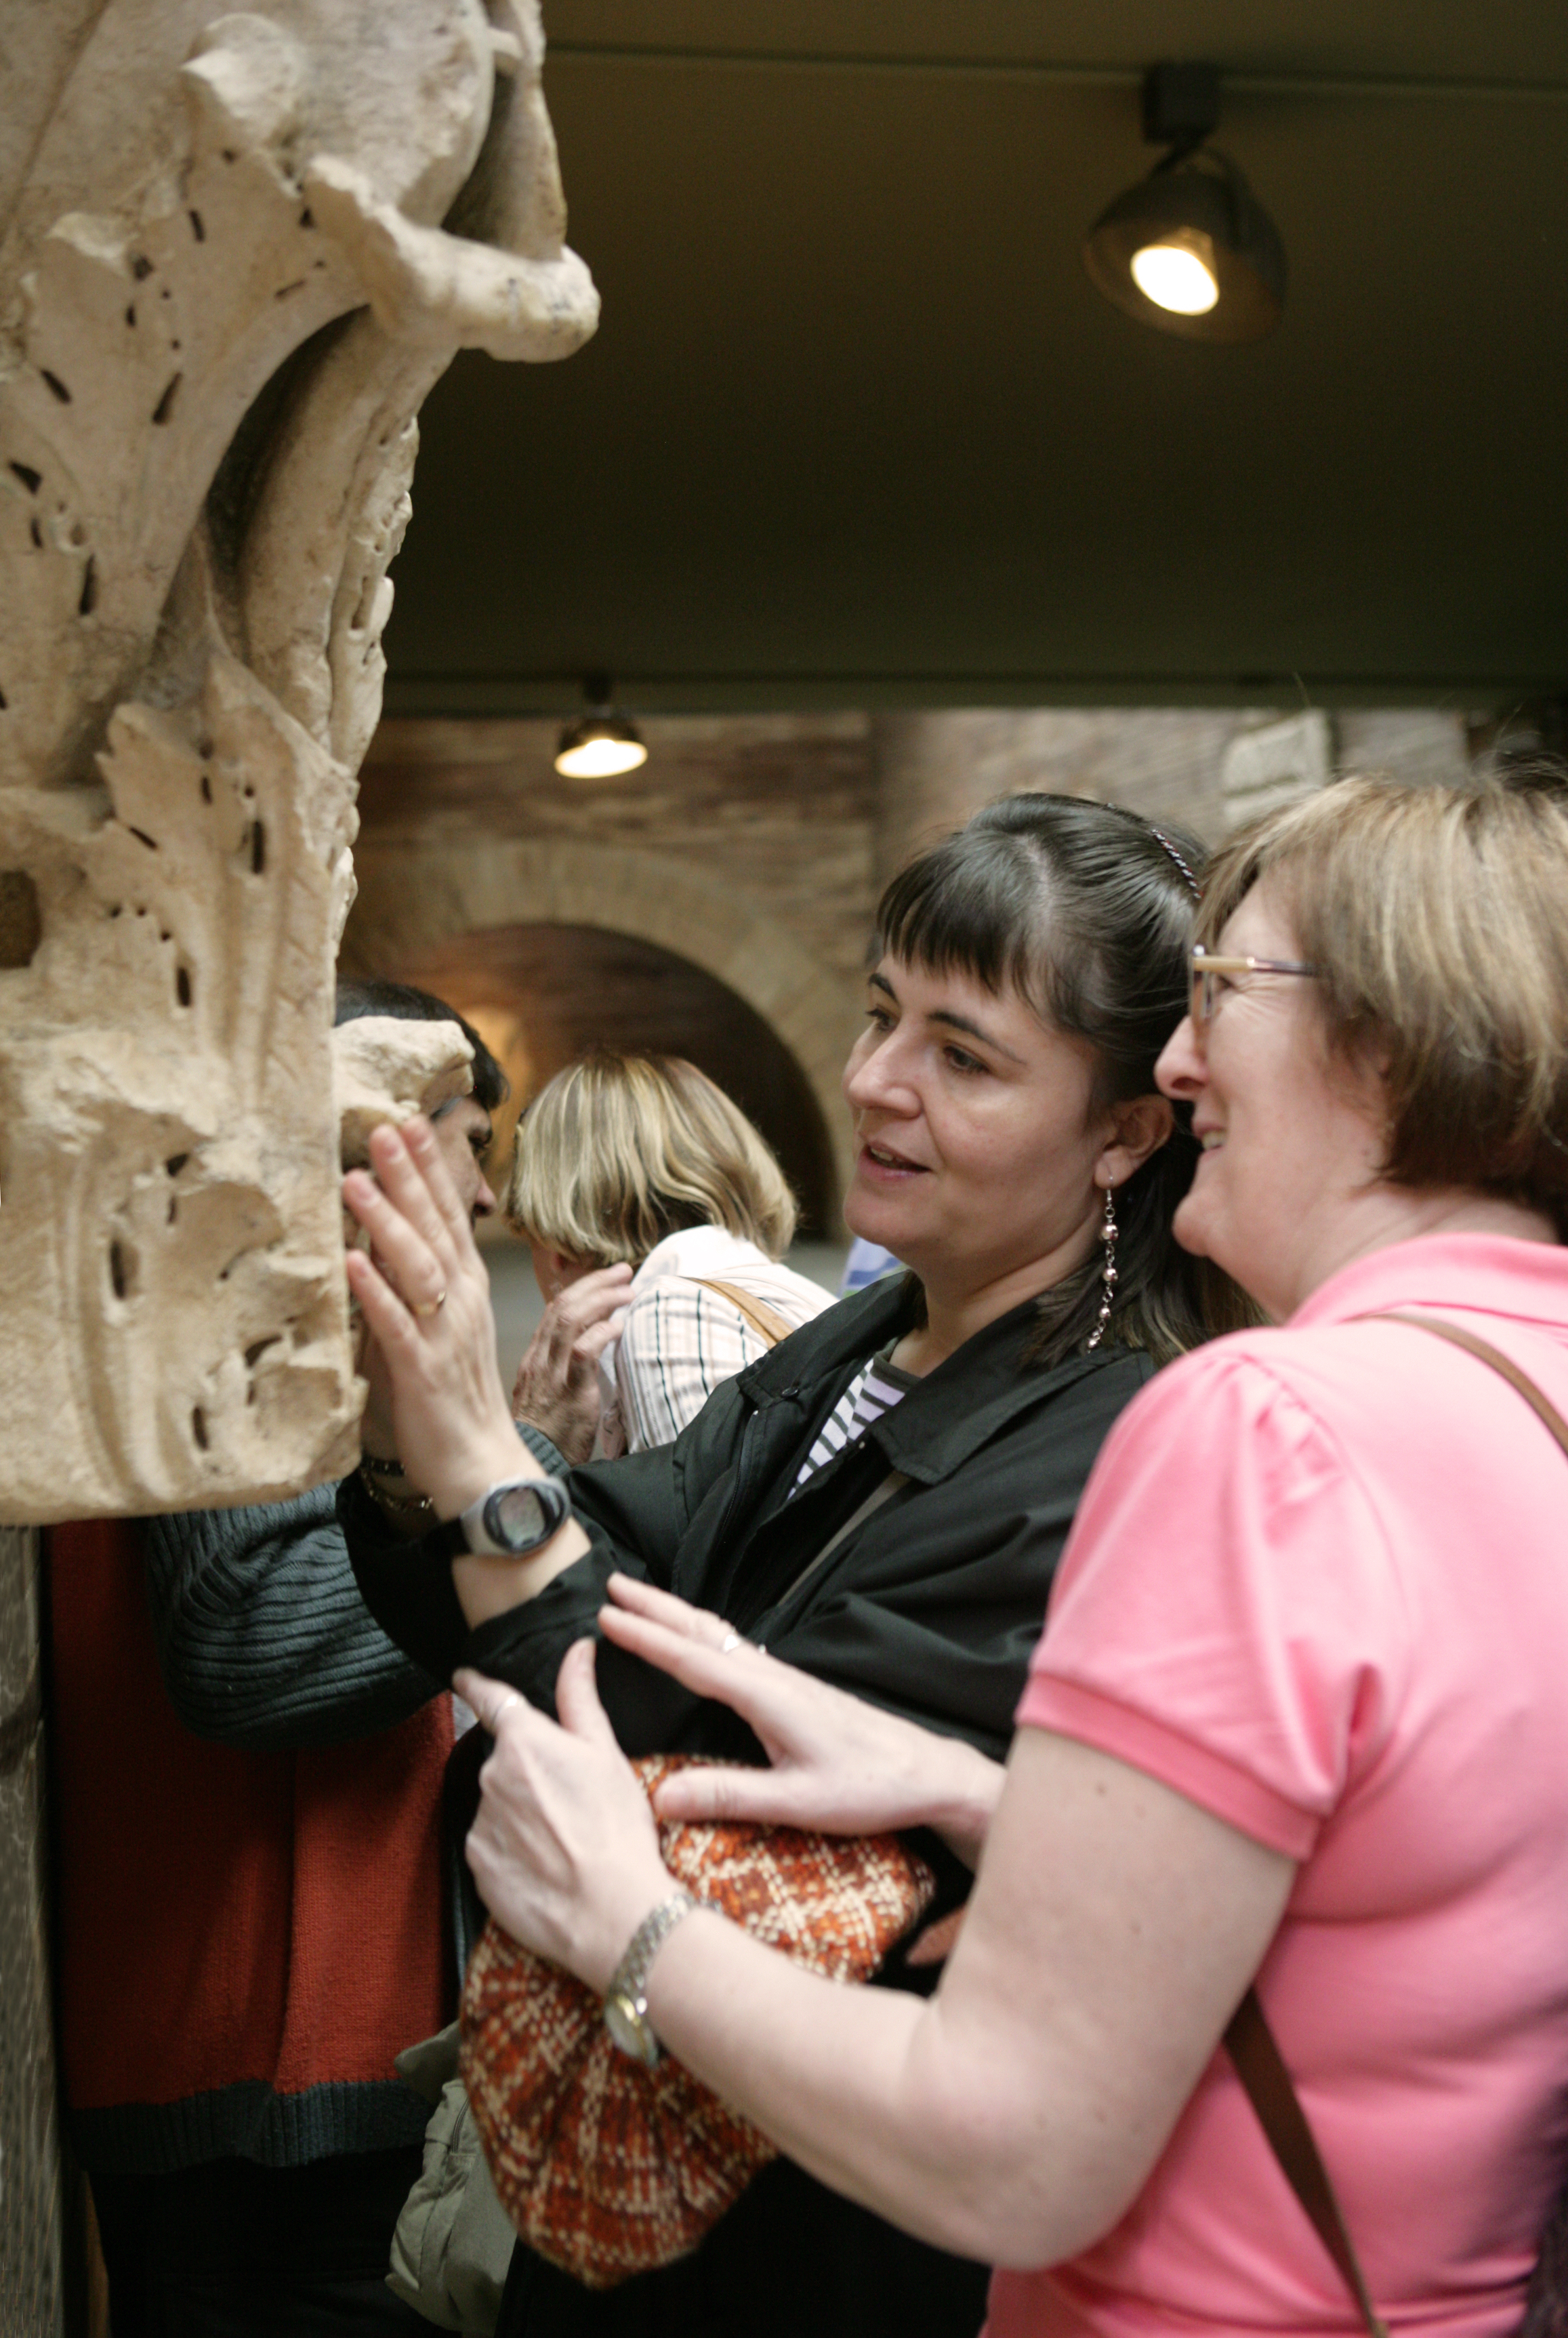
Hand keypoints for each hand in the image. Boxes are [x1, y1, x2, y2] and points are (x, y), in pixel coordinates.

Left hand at [342, 1119, 523, 1515]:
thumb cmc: (450, 1398)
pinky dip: (375, 1291)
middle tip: (384, 1127)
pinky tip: (351, 1260)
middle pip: (435, 1227)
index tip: (408, 1123)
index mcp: (464, 1288)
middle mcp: (459, 1301)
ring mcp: (443, 1335)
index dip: (428, 1170)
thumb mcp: (435, 1328)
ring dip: (386, 1221)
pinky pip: (396, 1325)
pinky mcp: (422, 1371)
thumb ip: (410, 1286)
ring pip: (416, 1266)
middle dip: (409, 1176)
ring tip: (355, 1180)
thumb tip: (372, 1243)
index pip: (448, 1217)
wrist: (480, 1467)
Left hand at [456, 1645, 673, 1993]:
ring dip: (522, 1813)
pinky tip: (547, 1866)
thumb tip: (577, 1651)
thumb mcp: (606, 1752)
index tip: (463, 1677)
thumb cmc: (617, 1828)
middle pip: (504, 1761)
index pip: (489, 1699)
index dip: (475, 1684)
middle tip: (570, 1798)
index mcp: (524, 1740)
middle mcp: (491, 1776)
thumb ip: (580, 1697)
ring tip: (566, 1840)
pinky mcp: (477, 1866)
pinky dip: (514, 1851)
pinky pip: (492, 1846)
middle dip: (529, 1772)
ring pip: (499, 1805)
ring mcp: (481, 1823)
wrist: (610, 1912)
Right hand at [511, 1264, 633, 1464]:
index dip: (582, 1288)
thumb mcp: (547, 1392)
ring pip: (572, 1320)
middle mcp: (540, 1359)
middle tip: (623, 1272)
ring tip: (628, 1292)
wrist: (533, 1463)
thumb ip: (564, 1365)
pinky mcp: (570, 1392)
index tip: (606, 1278)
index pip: (555, 1309)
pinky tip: (620, 1326)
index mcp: (535, 1357)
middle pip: (564, 1305)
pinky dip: (603, 1332)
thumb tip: (594, 1340)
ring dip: (603, 1300)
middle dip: (596, 1283)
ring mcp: (553, 1374)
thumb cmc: (546, 1433)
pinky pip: (585, 1352)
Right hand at [598, 1576, 1003, 1861]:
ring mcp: (785, 1679)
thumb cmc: (869, 1788)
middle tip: (611, 1583)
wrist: (925, 1774)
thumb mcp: (797, 1803)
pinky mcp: (795, 1688)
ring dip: (677, 1614)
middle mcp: (773, 1677)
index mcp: (767, 1696)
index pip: (692, 1659)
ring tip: (642, 1600)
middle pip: (703, 1630)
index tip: (605, 1616)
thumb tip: (661, 1798)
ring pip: (719, 1634)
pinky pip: (735, 1647)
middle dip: (655, 1605)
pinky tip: (699, 1640)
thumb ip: (729, 1796)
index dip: (646, 1637)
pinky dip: (703, 1632)